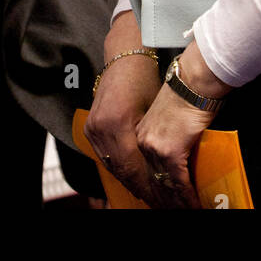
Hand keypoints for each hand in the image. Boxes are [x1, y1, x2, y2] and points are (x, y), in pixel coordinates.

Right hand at [83, 12, 162, 204]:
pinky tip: (134, 180)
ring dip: (132, 183)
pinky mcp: (91, 128)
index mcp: (119, 123)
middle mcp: (102, 128)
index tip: (170, 202)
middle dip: (144, 191)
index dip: (153, 188)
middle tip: (163, 205)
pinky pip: (106, 157)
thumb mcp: (155, 110)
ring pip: (113, 167)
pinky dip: (121, 170)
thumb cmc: (146, 77)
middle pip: (123, 171)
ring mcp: (93, 129)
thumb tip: (169, 173)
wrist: (125, 55)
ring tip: (151, 197)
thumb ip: (156, 142)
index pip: (136, 168)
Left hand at [134, 42, 231, 209]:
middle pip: (151, 181)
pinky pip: (180, 182)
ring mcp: (154, 148)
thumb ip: (165, 137)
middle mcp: (142, 142)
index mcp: (139, 134)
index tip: (159, 201)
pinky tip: (195, 205)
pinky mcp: (171, 152)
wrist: (193, 81)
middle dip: (162, 200)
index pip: (142, 170)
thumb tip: (175, 155)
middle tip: (172, 211)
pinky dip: (188, 197)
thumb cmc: (186, 93)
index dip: (151, 190)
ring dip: (177, 203)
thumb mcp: (167, 118)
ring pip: (165, 185)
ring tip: (186, 211)